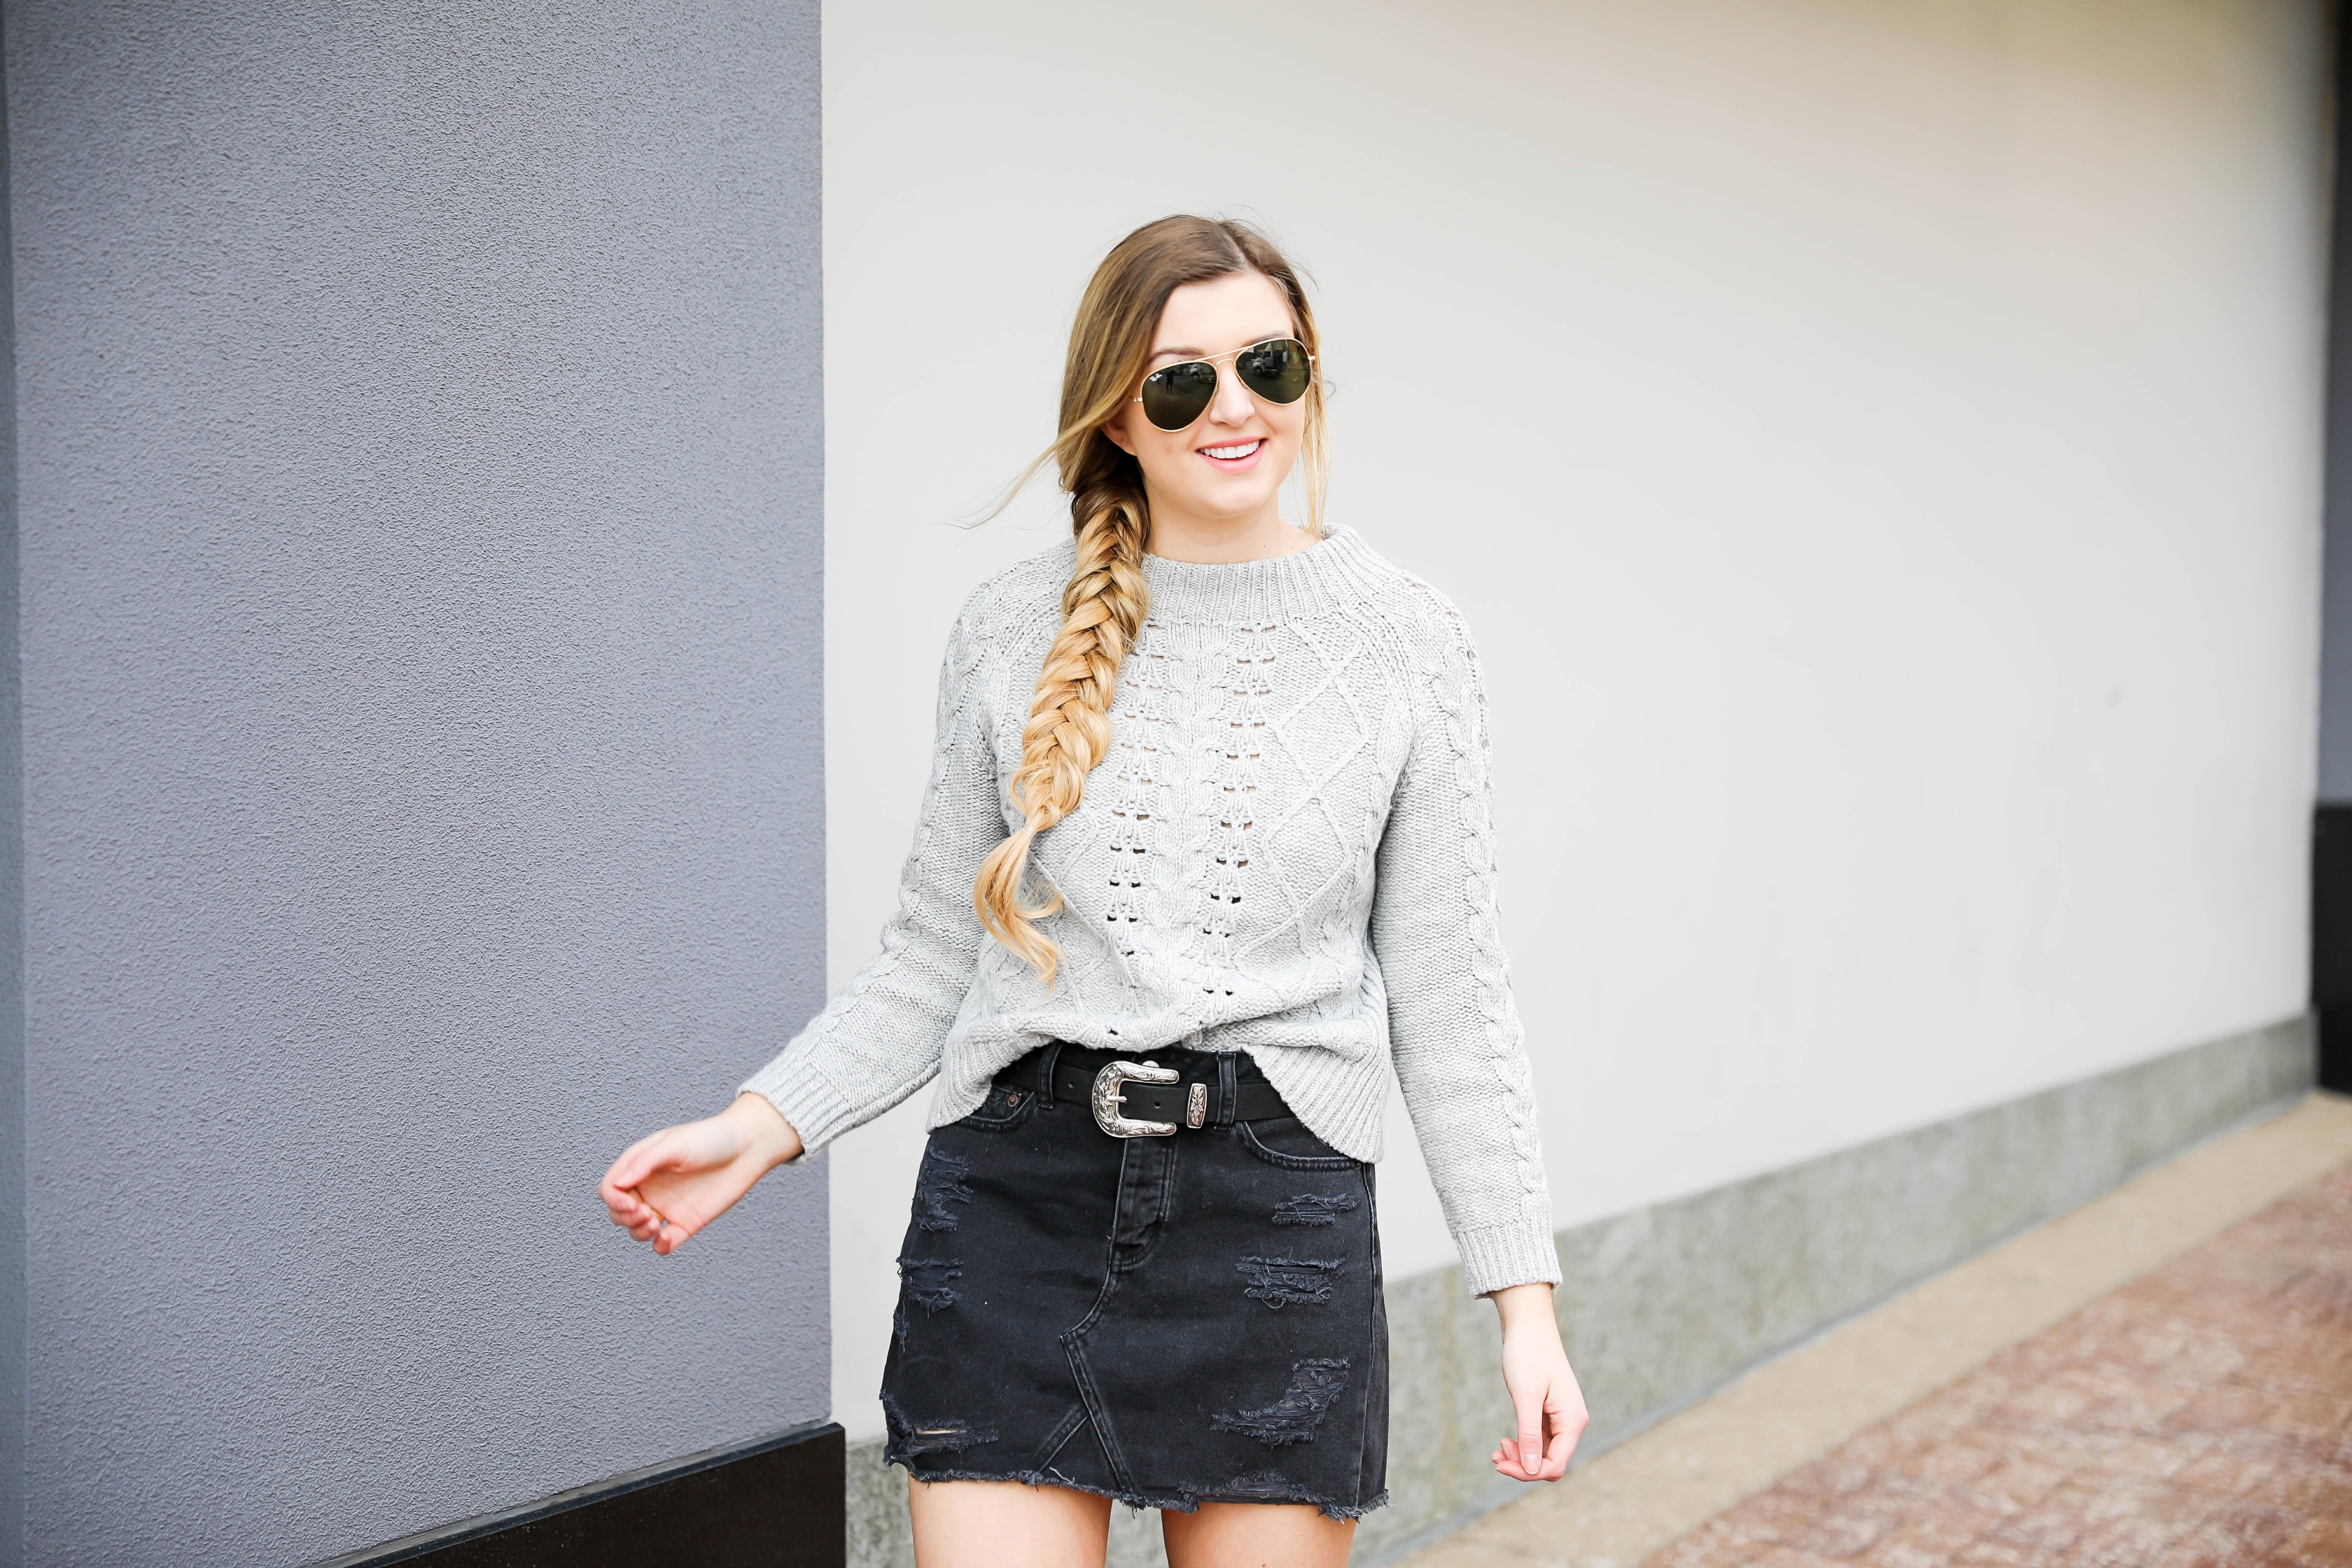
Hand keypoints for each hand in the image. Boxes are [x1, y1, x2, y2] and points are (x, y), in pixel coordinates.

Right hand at [599, 1093, 803, 1256]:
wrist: (747, 1148)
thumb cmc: (711, 1138)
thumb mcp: (674, 1144)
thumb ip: (644, 1162)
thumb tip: (618, 1184)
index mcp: (641, 1166)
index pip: (611, 1188)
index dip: (613, 1199)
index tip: (629, 1202)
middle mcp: (650, 1188)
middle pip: (619, 1213)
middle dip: (624, 1217)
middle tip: (646, 1212)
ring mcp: (667, 1207)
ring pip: (638, 1230)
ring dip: (638, 1233)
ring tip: (653, 1223)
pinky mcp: (686, 1223)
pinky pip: (665, 1243)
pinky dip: (660, 1246)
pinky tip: (667, 1237)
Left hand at [1488, 1282, 1585, 1481]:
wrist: (1528, 1326)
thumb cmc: (1528, 1355)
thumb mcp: (1526, 1396)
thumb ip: (1529, 1434)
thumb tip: (1531, 1470)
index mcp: (1572, 1420)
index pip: (1555, 1464)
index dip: (1528, 1472)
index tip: (1500, 1463)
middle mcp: (1571, 1423)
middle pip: (1551, 1462)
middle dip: (1523, 1465)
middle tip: (1496, 1456)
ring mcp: (1561, 1419)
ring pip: (1543, 1453)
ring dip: (1520, 1457)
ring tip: (1497, 1451)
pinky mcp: (1550, 1414)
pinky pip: (1539, 1440)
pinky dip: (1522, 1444)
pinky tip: (1505, 1443)